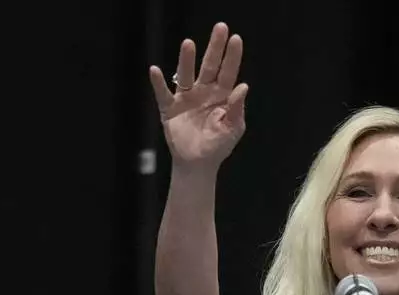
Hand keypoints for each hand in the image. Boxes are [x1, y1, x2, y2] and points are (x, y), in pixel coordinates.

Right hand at [148, 23, 247, 170]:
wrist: (198, 164)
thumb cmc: (218, 145)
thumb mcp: (233, 128)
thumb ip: (237, 108)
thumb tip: (243, 87)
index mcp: (221, 95)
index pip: (228, 72)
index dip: (232, 56)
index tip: (236, 39)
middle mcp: (203, 91)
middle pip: (209, 66)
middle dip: (214, 48)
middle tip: (220, 27)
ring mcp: (186, 98)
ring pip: (186, 75)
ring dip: (186, 60)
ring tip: (188, 43)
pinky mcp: (170, 109)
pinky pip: (163, 94)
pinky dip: (158, 83)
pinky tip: (155, 70)